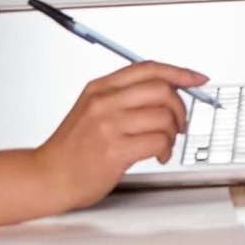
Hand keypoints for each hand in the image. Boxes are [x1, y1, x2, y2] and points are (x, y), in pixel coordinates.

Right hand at [31, 61, 212, 209]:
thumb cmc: (72, 148)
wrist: (48, 176)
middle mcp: (104, 102)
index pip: (148, 69)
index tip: (197, 79)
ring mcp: (109, 125)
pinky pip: (159, 141)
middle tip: (178, 124)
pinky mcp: (115, 150)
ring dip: (172, 133)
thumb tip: (165, 91)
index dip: (179, 72)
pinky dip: (166, 149)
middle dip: (179, 108)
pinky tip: (158, 155)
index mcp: (100, 88)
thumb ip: (122, 97)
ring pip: (164, 116)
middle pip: (162, 90)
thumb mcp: (90, 109)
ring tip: (164, 144)